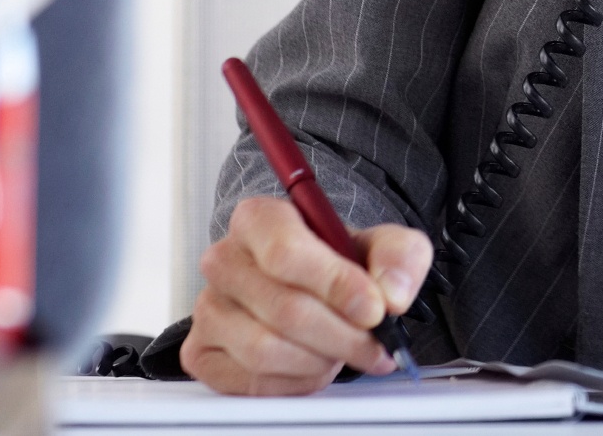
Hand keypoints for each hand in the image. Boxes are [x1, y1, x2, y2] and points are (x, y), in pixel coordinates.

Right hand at [181, 196, 429, 395]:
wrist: (313, 290)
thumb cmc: (341, 263)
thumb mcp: (385, 245)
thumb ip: (400, 256)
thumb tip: (392, 294)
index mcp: (260, 219)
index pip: (286, 252)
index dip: (335, 285)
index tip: (373, 309)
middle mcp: (224, 260)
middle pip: (283, 308)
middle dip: (341, 335)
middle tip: (373, 344)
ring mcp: (208, 308)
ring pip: (265, 349)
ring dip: (319, 359)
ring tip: (343, 351)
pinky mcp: (202, 352)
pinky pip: (250, 380)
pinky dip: (295, 382)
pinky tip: (315, 365)